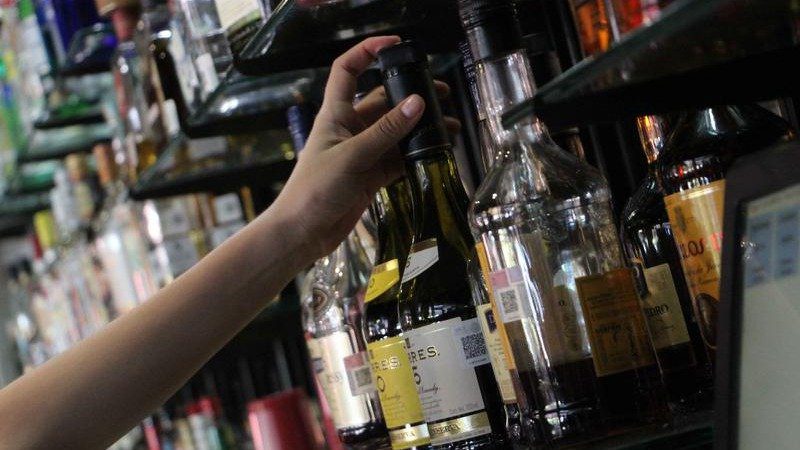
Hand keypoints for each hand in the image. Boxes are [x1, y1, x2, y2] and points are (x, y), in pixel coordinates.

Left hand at [270, 36, 422, 258]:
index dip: (367, 51)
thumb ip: (386, 131)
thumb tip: (418, 102)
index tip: (395, 44)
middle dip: (411, 95)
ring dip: (420, 129)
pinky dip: (416, 155)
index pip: (347, 70)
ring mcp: (362, 152)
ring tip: (450, 128)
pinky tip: (437, 153)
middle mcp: (350, 129)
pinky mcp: (371, 175)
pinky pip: (398, 158)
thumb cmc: (315, 190)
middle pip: (383, 102)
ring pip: (395, 132)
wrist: (304, 233)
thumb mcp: (352, 157)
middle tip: (443, 95)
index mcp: (335, 114)